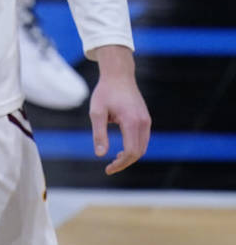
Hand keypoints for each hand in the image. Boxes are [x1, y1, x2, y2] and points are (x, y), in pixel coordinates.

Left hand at [88, 45, 151, 174]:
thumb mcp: (97, 112)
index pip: (131, 151)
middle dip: (125, 162)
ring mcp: (147, 120)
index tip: (108, 169)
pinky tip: (121, 150)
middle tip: (110, 167)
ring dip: (130, 156)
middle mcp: (143, 122)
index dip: (120, 163)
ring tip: (114, 159)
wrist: (119, 75)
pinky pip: (143, 139)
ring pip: (143, 147)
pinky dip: (134, 148)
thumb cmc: (105, 92)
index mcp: (132, 121)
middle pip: (139, 152)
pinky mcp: (146, 119)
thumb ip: (99, 133)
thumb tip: (100, 155)